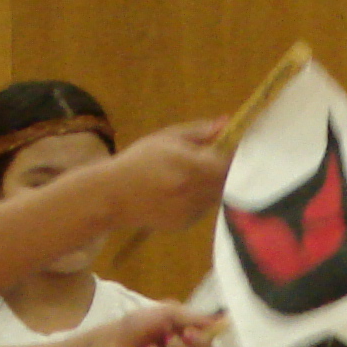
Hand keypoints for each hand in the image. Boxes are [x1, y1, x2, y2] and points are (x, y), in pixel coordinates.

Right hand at [110, 121, 229, 231]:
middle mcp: (194, 191)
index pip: (228, 162)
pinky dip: (197, 199)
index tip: (229, 147)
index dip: (233, 154)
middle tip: (206, 161)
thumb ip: (199, 131)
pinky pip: (202, 209)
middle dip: (222, 170)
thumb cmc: (139, 160)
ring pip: (215, 196)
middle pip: (226, 181)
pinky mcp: (185, 223)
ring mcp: (190, 210)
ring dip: (211, 185)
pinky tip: (176, 192)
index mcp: (191, 166)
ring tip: (185, 176)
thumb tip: (226, 123)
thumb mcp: (166, 138)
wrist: (113, 195)